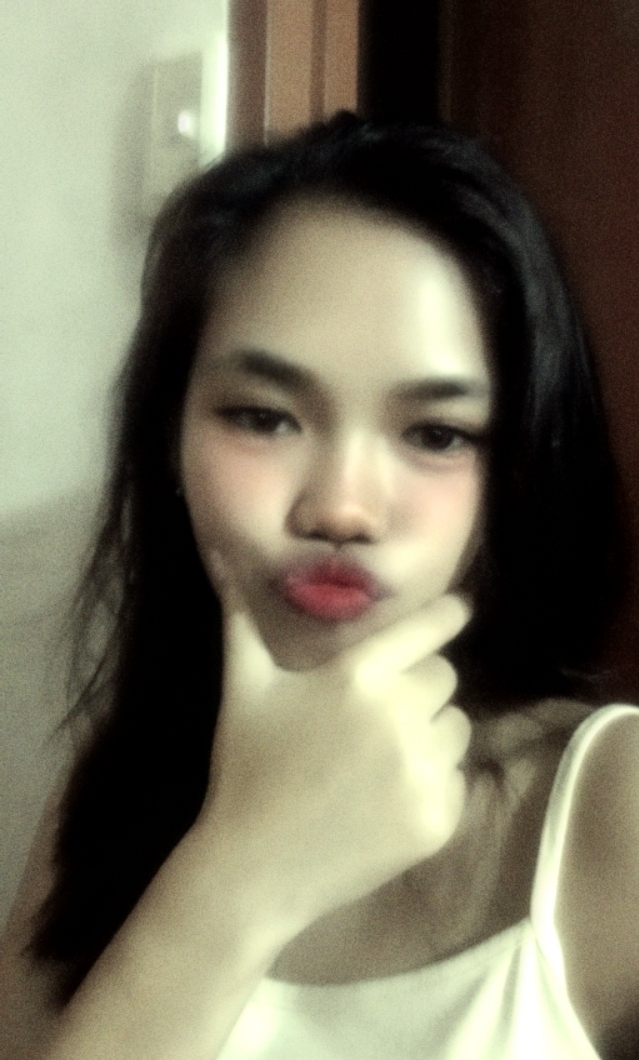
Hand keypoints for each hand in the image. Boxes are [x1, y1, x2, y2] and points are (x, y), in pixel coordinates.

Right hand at [200, 558, 471, 931]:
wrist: (255, 868)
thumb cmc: (248, 767)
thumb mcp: (244, 686)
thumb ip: (241, 618)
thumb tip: (220, 558)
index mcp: (360, 676)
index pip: (430, 628)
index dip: (448, 613)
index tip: (460, 608)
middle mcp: (403, 716)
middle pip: (445, 678)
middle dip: (419, 685)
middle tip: (380, 709)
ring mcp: (425, 772)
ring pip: (457, 728)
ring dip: (430, 733)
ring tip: (381, 755)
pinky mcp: (440, 819)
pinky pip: (457, 779)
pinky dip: (433, 782)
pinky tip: (387, 796)